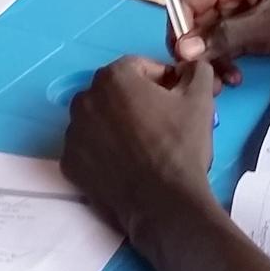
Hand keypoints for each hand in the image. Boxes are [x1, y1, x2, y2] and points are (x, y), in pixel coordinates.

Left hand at [61, 56, 217, 246]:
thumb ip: (197, 71)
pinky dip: (102, 151)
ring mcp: (72, 133)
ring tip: (142, 145)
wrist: (164, 204)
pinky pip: (88, 148)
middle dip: (135, 100)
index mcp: (113, 77)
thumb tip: (191, 66)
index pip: (139, 67)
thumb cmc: (180, 146)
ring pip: (98, 119)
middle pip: (114, 91)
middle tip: (159, 121)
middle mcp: (84, 100)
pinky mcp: (69, 163)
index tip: (175, 97)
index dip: (161, 80)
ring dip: (116, 124)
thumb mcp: (200, 99)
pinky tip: (125, 164)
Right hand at [173, 0, 269, 75]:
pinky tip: (236, 78)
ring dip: (212, 60)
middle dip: (197, 50)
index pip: (189, 0)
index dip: (180, 28)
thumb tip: (184, 48)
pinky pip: (231, 48)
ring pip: (212, 39)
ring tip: (225, 82)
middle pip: (198, 21)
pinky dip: (228, 63)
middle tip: (206, 79)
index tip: (183, 60)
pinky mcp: (261, 34)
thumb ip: (228, 36)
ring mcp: (249, 14)